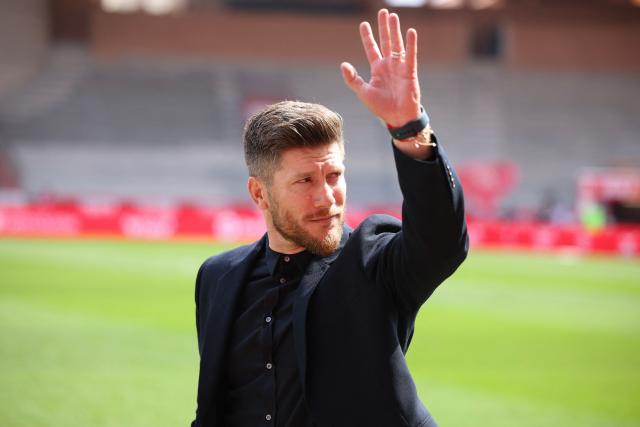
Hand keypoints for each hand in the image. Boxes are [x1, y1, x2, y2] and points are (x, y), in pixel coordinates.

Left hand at [341, 9, 420, 126]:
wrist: (397, 118)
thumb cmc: (381, 107)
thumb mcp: (363, 92)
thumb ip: (352, 79)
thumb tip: (343, 64)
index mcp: (377, 69)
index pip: (371, 48)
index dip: (367, 36)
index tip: (363, 24)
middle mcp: (388, 65)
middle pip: (385, 41)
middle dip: (384, 27)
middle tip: (383, 12)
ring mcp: (399, 67)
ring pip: (396, 45)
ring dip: (395, 31)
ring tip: (393, 16)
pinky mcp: (410, 72)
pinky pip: (410, 55)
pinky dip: (410, 44)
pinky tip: (410, 32)